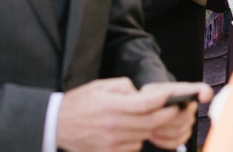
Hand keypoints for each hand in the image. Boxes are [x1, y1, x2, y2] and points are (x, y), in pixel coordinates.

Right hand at [55, 78, 204, 151]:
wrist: (57, 124)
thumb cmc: (80, 102)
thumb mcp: (101, 86)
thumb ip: (124, 87)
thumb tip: (142, 94)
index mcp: (112, 105)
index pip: (146, 103)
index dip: (162, 99)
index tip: (169, 95)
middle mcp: (114, 125)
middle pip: (151, 123)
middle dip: (167, 115)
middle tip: (175, 109)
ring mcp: (112, 142)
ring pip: (144, 136)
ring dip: (151, 127)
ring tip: (150, 118)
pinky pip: (133, 147)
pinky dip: (137, 139)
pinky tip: (132, 131)